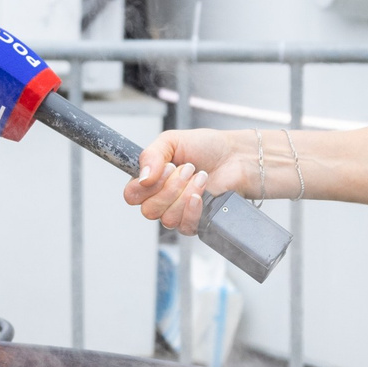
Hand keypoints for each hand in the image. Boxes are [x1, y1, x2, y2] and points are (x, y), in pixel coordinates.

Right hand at [123, 128, 261, 233]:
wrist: (236, 155)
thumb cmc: (206, 147)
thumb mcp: (172, 140)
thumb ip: (150, 155)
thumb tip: (142, 178)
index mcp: (151, 180)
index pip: (131, 196)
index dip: (145, 186)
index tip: (166, 167)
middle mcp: (161, 199)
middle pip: (148, 210)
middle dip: (170, 187)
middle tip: (187, 168)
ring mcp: (178, 212)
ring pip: (166, 218)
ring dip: (185, 194)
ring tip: (201, 176)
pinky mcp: (196, 222)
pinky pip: (184, 226)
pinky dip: (192, 209)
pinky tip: (201, 195)